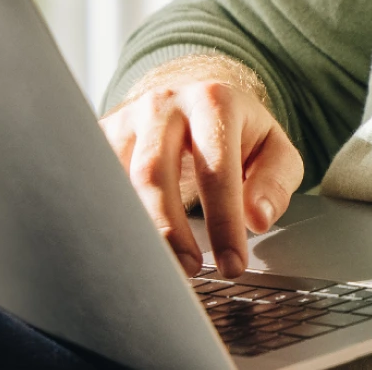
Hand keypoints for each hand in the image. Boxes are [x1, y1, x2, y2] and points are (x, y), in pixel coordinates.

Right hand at [99, 56, 304, 278]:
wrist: (196, 100)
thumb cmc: (238, 133)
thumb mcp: (273, 150)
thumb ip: (275, 182)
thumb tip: (257, 218)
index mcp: (213, 101)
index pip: (216, 169)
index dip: (224, 222)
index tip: (232, 265)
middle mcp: (164, 104)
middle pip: (153, 172)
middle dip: (169, 229)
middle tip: (190, 270)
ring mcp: (127, 117)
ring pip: (115, 180)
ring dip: (135, 230)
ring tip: (159, 267)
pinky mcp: (102, 135)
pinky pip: (96, 181)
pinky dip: (108, 217)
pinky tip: (127, 245)